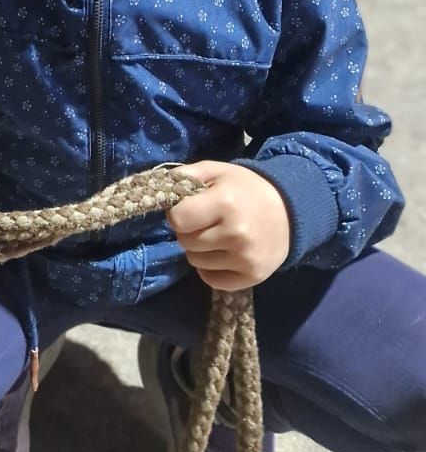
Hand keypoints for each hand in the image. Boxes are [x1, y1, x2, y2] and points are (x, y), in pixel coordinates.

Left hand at [167, 160, 291, 290]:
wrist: (291, 211)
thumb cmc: (246, 188)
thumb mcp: (217, 171)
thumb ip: (186, 176)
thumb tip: (160, 190)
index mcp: (225, 203)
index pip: (178, 220)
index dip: (178, 214)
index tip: (188, 209)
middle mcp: (236, 233)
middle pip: (185, 242)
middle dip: (189, 231)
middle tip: (205, 222)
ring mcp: (245, 258)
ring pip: (196, 262)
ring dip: (200, 250)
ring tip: (216, 236)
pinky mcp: (252, 277)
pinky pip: (212, 280)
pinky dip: (211, 270)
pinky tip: (223, 254)